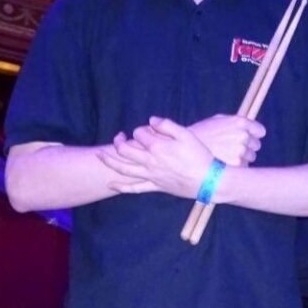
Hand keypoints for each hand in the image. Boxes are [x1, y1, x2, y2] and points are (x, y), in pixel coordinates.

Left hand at [97, 117, 212, 197]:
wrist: (208, 180)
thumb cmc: (200, 156)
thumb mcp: (187, 135)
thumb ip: (168, 125)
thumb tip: (151, 120)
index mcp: (158, 146)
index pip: (139, 134)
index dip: (141, 129)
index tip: (149, 130)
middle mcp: (150, 161)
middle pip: (125, 150)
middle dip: (119, 141)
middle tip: (118, 136)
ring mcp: (150, 175)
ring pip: (124, 168)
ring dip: (109, 161)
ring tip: (99, 155)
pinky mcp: (155, 186)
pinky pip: (134, 188)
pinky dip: (121, 187)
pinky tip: (111, 185)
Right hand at [187, 114, 264, 165]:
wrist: (184, 150)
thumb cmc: (201, 134)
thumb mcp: (217, 121)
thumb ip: (235, 122)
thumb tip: (250, 126)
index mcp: (240, 122)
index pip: (260, 131)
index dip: (254, 135)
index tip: (248, 138)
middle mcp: (243, 135)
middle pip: (256, 145)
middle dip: (247, 147)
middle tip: (231, 148)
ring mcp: (240, 151)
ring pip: (250, 157)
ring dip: (241, 157)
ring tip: (224, 156)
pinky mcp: (237, 165)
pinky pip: (243, 167)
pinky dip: (236, 167)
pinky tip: (223, 163)